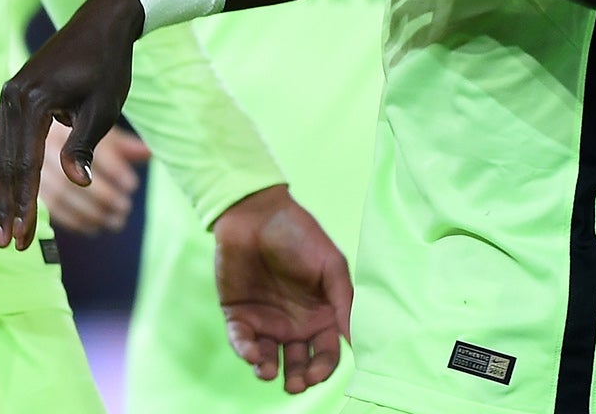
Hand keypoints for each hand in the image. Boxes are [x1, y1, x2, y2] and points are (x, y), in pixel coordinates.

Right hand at [0, 0, 142, 248]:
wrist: (100, 24)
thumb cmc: (107, 66)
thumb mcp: (103, 107)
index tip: (24, 234)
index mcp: (36, 99)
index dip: (25, 200)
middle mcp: (13, 97)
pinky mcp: (10, 98)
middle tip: (11, 245)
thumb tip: (76, 183)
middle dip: (9, 206)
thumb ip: (85, 144)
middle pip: (7, 162)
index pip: (27, 161)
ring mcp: (8, 96)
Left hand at [212, 186, 353, 392]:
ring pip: (269, 360)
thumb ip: (345, 302)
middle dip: (298, 379)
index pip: (325, 354)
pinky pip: (241, 341)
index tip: (317, 373)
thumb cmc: (299, 234)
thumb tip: (358, 343)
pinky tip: (252, 353)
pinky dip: (246, 351)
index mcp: (320, 316)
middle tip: (295, 384)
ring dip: (269, 372)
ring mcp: (265, 321)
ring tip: (269, 372)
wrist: (256, 212)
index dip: (323, 368)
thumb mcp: (331, 265)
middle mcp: (294, 325)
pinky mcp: (238, 314)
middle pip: (299, 365)